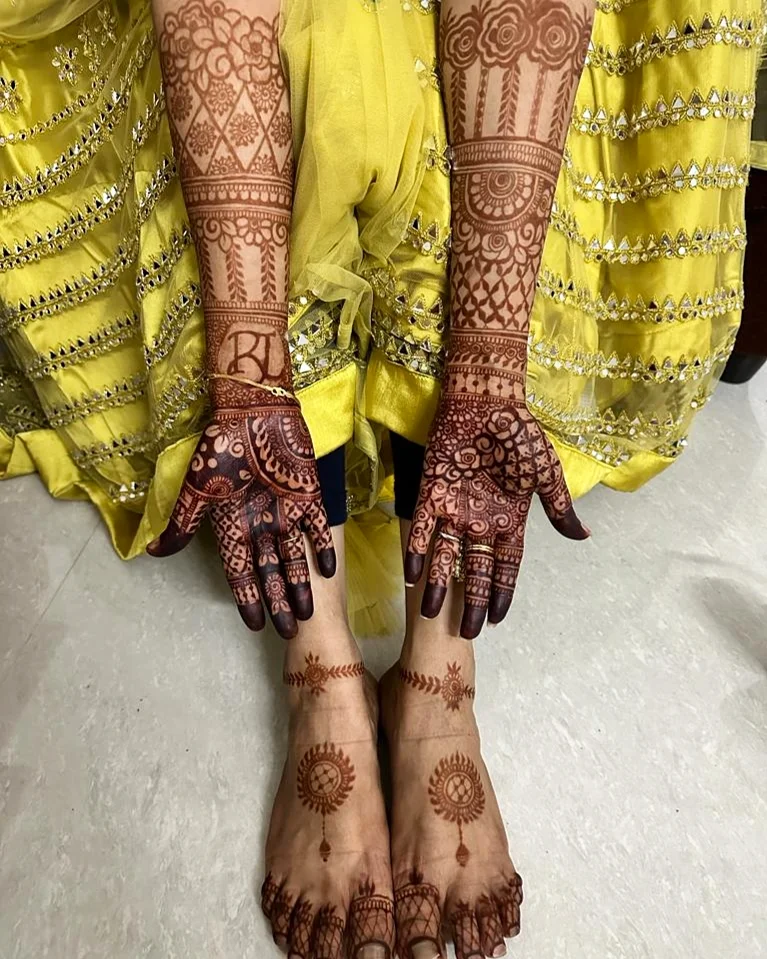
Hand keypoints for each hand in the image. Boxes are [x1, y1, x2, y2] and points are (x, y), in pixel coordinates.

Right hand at [148, 397, 334, 638]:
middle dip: (279, 602)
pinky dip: (322, 547)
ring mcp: (286, 513)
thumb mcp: (196, 489)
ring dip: (301, 585)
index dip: (248, 600)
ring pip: (295, 558)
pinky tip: (328, 570)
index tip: (255, 627)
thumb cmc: (220, 450)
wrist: (251, 411)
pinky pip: (318, 528)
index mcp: (234, 527)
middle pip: (271, 573)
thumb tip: (152, 553)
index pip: (241, 574)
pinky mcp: (309, 497)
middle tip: (289, 633)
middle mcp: (261, 526)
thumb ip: (182, 523)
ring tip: (307, 613)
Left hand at [405, 395, 588, 638]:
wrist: (487, 400)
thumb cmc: (520, 435)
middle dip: (471, 601)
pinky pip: (421, 527)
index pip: (505, 566)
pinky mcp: (431, 493)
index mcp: (509, 519)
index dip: (502, 592)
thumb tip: (582, 538)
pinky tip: (412, 574)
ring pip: (445, 555)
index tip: (497, 620)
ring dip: (439, 584)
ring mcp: (455, 509)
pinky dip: (417, 549)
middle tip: (466, 633)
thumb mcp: (546, 474)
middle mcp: (480, 520)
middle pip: (475, 569)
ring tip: (431, 614)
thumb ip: (558, 509)